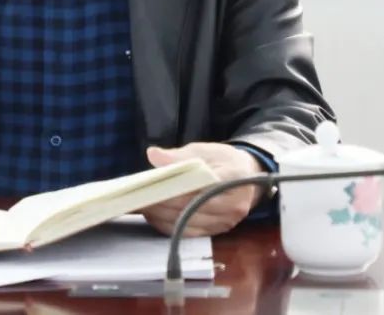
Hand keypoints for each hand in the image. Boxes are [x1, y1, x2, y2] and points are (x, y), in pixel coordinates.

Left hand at [141, 142, 267, 236]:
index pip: (200, 186)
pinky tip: (154, 215)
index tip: (150, 185)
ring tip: (141, 205)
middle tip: (137, 197)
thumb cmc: (223, 161)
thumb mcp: (204, 150)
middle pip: (191, 207)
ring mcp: (226, 222)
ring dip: (161, 216)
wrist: (246, 177)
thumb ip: (179, 155)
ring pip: (187, 223)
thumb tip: (154, 155)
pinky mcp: (217, 232)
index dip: (173, 188)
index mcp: (233, 179)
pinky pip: (188, 233)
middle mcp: (233, 206)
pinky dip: (168, 225)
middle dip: (161, 203)